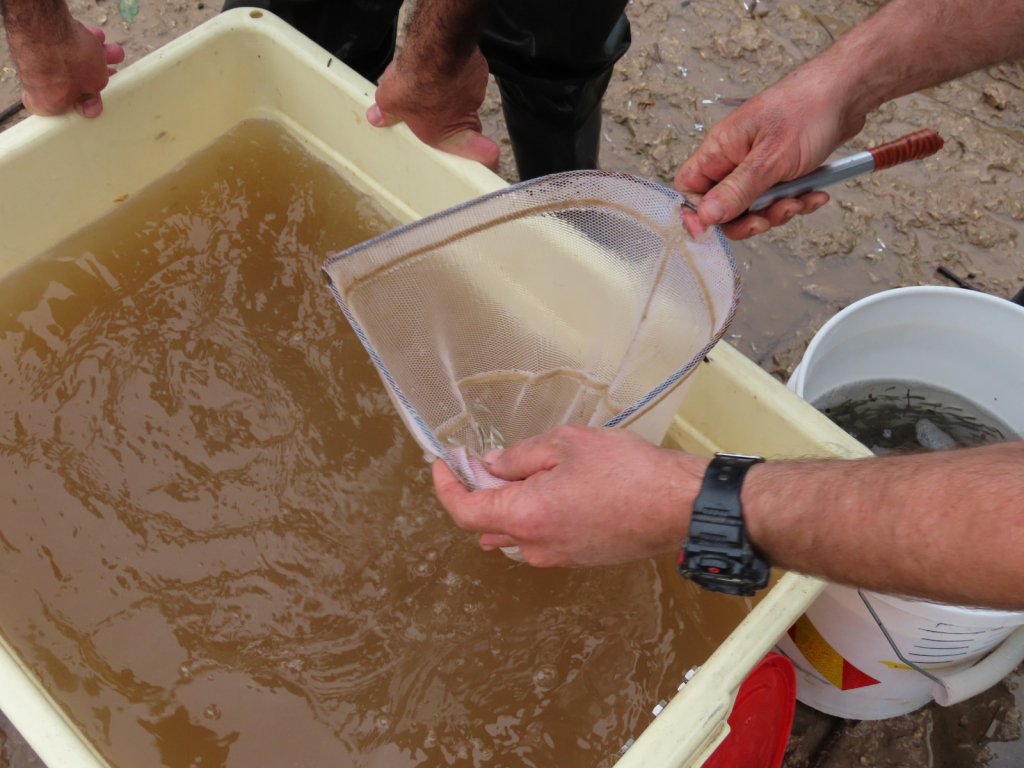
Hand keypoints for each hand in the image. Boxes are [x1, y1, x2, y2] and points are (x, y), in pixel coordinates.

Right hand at [10, 20, 123, 117]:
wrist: (42, 22)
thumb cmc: (68, 60)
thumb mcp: (94, 83)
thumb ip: (93, 95)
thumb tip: (90, 109)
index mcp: (48, 103)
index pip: (59, 112)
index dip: (78, 107)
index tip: (93, 100)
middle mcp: (35, 85)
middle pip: (71, 83)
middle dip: (95, 75)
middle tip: (112, 69)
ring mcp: (32, 62)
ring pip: (68, 62)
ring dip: (92, 56)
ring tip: (112, 50)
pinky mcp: (31, 41)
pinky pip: (59, 45)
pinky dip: (76, 42)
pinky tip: (96, 35)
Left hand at [367, 46, 499, 171]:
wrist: (434, 50)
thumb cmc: (414, 82)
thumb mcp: (389, 99)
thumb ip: (385, 111)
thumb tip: (376, 117)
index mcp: (442, 135)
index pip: (483, 155)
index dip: (488, 160)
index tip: (490, 163)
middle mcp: (463, 119)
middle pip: (469, 126)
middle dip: (458, 121)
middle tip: (437, 110)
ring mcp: (474, 97)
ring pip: (465, 99)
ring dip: (453, 92)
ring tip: (432, 79)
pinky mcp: (479, 75)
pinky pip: (469, 77)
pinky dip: (458, 72)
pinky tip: (443, 64)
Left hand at [433, 424, 708, 566]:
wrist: (680, 507)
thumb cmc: (627, 471)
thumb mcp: (566, 444)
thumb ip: (520, 456)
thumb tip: (492, 466)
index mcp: (525, 516)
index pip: (464, 511)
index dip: (446, 486)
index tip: (443, 464)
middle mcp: (535, 547)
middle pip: (487, 523)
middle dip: (478, 491)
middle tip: (481, 460)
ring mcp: (558, 557)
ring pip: (516, 532)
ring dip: (508, 504)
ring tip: (520, 470)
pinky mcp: (580, 558)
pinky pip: (542, 538)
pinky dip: (534, 514)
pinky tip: (552, 488)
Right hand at [675, 62, 865, 239]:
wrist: (848, 91)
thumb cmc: (808, 109)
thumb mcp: (770, 158)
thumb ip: (737, 190)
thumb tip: (705, 216)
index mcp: (720, 148)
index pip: (689, 187)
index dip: (696, 212)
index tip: (711, 230)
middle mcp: (734, 157)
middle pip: (723, 205)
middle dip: (746, 219)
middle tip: (766, 220)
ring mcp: (758, 165)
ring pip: (754, 206)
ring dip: (778, 211)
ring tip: (799, 199)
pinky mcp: (780, 170)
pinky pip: (778, 198)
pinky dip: (796, 201)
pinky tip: (814, 193)